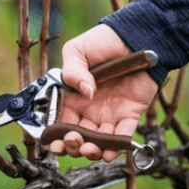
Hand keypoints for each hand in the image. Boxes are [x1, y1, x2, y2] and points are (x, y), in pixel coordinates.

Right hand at [47, 24, 157, 161]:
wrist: (135, 36)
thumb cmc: (103, 41)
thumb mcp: (77, 51)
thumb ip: (72, 72)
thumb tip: (86, 93)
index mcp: (73, 97)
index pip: (61, 122)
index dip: (56, 136)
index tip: (54, 143)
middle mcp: (89, 109)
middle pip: (78, 136)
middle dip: (73, 145)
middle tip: (73, 142)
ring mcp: (109, 113)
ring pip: (99, 141)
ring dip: (92, 151)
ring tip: (89, 149)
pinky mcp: (130, 113)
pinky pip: (123, 134)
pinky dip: (117, 146)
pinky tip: (109, 153)